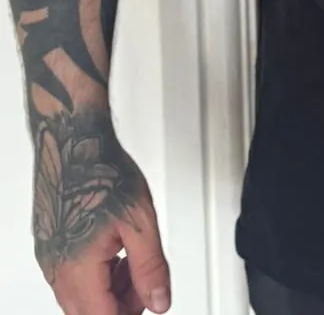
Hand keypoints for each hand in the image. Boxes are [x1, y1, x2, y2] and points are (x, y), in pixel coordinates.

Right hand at [33, 114, 170, 314]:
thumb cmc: (101, 171)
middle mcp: (58, 271)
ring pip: (80, 299)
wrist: (72, 141)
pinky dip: (95, 276)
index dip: (132, 313)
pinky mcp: (48, 247)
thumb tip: (160, 302)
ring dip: (110, 291)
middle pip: (90, 314)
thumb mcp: (140, 221)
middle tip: (146, 281)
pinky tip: (113, 252)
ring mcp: (49, 260)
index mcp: (79, 270)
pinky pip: (70, 279)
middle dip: (122, 305)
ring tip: (133, 261)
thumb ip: (150, 267)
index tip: (150, 300)